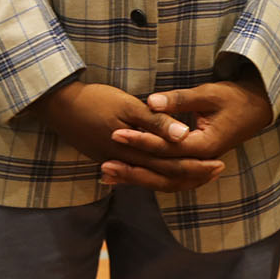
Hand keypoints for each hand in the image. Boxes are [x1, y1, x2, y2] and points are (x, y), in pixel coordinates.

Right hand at [32, 78, 225, 191]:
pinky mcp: (110, 158)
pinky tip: (165, 172)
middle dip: (194, 174)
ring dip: (177, 175)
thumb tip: (185, 136)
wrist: (60, 106)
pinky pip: (140, 172)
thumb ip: (156, 123)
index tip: (219, 163)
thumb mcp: (128, 106)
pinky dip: (157, 174)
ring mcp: (118, 162)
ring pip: (154, 177)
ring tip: (199, 171)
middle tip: (218, 170)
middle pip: (167, 176)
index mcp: (136, 150)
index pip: (173, 165)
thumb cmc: (95, 100)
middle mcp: (129, 162)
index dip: (198, 166)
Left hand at [102, 70, 274, 187]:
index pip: (167, 148)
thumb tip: (150, 102)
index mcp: (206, 145)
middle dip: (132, 168)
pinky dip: (148, 177)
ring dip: (137, 178)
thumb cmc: (233, 97)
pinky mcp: (194, 164)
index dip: (141, 141)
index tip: (117, 134)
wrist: (257, 108)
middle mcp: (202, 161)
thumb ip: (178, 100)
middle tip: (104, 163)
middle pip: (163, 173)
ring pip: (164, 181)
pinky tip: (127, 176)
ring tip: (108, 175)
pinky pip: (169, 177)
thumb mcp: (207, 94)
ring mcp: (198, 165)